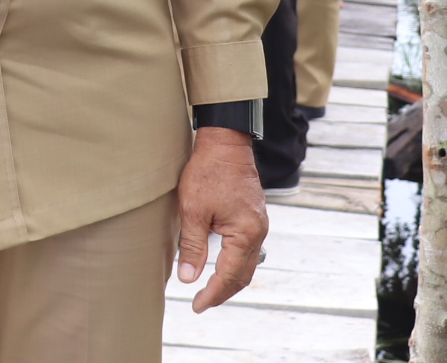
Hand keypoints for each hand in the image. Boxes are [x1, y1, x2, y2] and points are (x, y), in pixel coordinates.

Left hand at [175, 127, 266, 313]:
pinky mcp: (254, 215)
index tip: (197, 305)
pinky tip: (222, 264)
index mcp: (245, 234)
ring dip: (230, 279)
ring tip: (210, 289)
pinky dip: (235, 263)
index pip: (229, 276)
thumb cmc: (208, 172)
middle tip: (202, 302)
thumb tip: (188, 278)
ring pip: (247, 263)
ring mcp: (259, 223)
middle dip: (223, 292)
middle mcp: (258, 231)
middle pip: (243, 275)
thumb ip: (192, 247)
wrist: (225, 142)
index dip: (212, 294)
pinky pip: (248, 248)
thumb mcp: (193, 210)